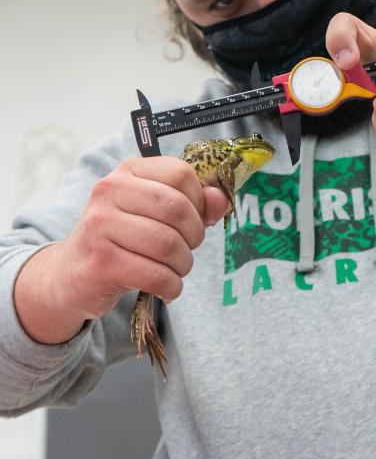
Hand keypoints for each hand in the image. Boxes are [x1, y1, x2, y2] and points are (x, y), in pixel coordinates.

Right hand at [14, 157, 227, 342]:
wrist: (72, 275)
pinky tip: (167, 288)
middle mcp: (109, 191)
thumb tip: (220, 199)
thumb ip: (195, 203)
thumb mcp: (157, 213)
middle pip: (177, 208)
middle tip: (187, 249)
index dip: (199, 200)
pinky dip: (172, 286)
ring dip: (184, 264)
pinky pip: (157, 276)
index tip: (195, 219)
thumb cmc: (126, 238)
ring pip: (169, 244)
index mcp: (128, 171)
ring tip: (176, 269)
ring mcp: (100, 226)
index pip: (181, 173)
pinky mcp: (100, 263)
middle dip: (194, 235)